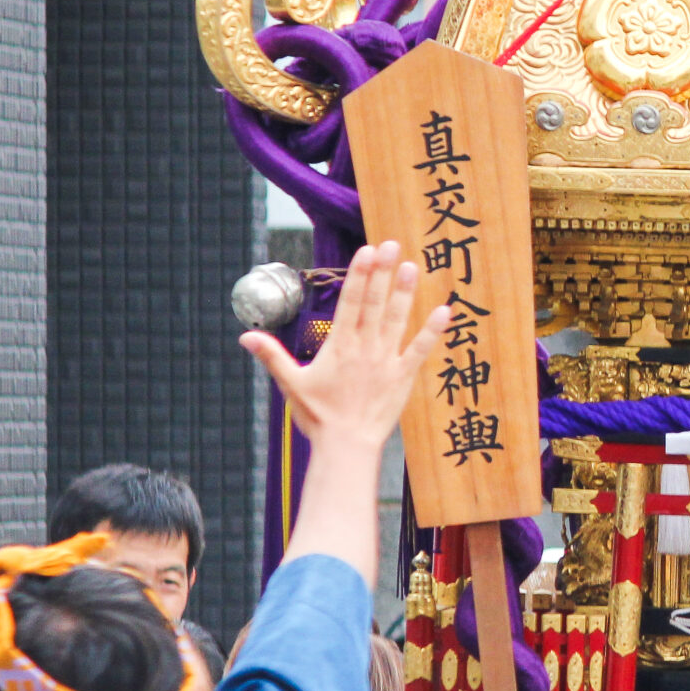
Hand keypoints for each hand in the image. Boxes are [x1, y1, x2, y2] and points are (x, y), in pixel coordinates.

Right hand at [240, 242, 448, 452]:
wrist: (346, 446)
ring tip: (412, 266)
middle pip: (375, 303)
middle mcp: (364, 347)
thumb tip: (245, 336)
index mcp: (339, 345)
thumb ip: (271, 355)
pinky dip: (432, 331)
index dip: (359, 274)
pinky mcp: (403, 376)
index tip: (367, 250)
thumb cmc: (318, 416)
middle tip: (392, 245)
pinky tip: (445, 311)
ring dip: (405, 293)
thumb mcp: (291, 383)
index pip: (350, 301)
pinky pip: (420, 349)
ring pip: (397, 320)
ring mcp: (386, 360)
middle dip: (383, 272)